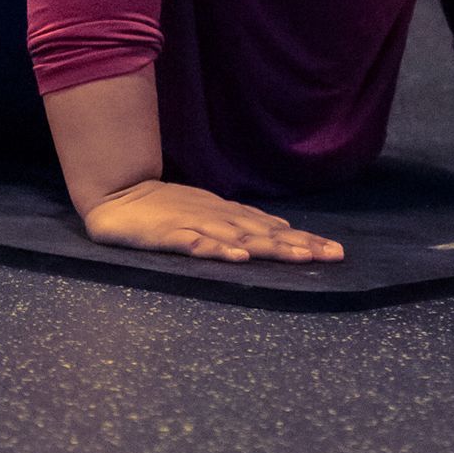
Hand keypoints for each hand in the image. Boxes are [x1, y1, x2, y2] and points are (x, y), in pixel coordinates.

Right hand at [80, 178, 344, 263]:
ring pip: (239, 238)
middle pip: (265, 234)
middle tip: (333, 256)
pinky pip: (196, 244)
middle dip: (300, 245)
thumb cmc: (164, 207)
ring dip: (271, 247)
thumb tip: (281, 228)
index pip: (273, 230)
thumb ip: (242, 221)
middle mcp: (219, 219)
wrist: (117, 194)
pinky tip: (238, 258)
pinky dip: (218, 250)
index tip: (336, 253)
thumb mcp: (208, 212)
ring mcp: (194, 225)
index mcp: (228, 216)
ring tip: (301, 257)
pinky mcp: (168, 235)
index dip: (304, 240)